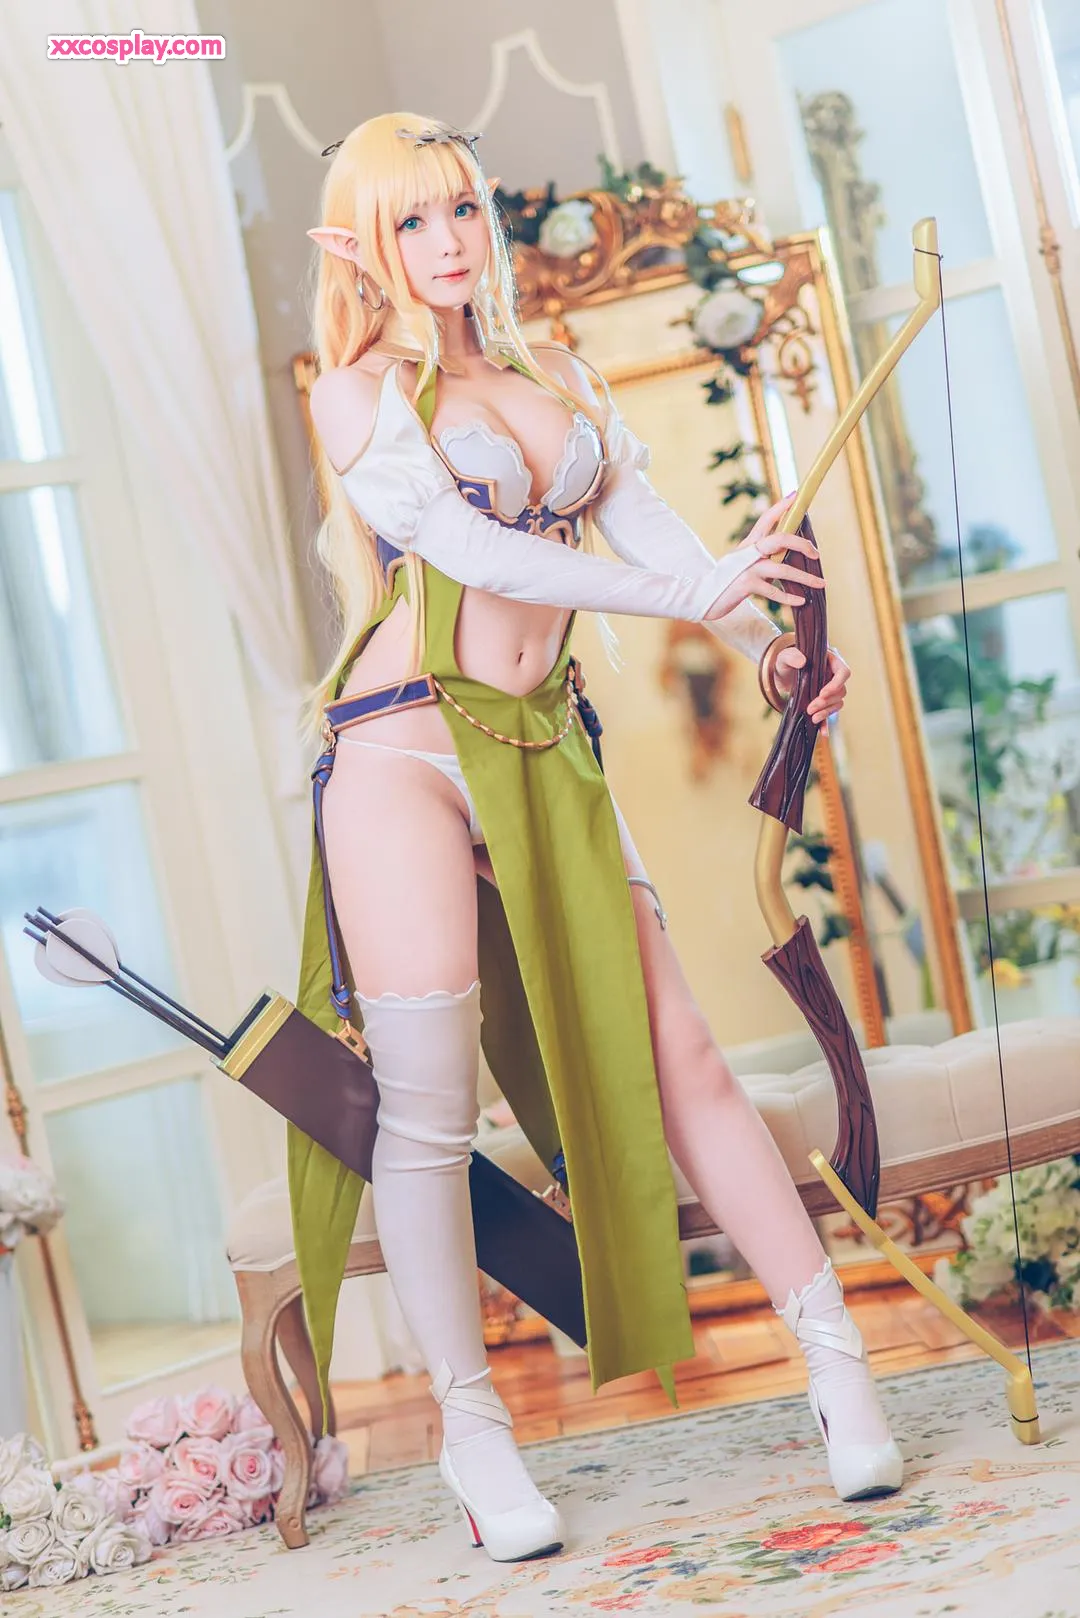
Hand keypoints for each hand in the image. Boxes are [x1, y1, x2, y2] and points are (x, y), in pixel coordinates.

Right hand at [703, 493, 824, 620]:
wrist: (700, 597)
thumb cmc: (725, 581)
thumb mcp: (740, 563)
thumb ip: (759, 557)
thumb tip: (782, 556)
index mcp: (748, 544)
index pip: (766, 519)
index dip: (781, 506)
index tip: (796, 495)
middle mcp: (748, 553)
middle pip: (779, 539)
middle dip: (802, 543)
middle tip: (816, 553)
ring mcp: (747, 568)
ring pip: (782, 568)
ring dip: (804, 577)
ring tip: (821, 583)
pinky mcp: (745, 585)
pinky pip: (773, 590)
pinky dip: (788, 597)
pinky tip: (801, 600)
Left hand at [774, 644, 851, 723]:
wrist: (781, 675)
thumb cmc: (786, 662)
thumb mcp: (785, 657)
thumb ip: (792, 656)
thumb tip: (802, 661)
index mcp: (830, 661)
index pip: (844, 672)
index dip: (836, 684)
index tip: (822, 693)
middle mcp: (833, 676)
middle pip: (840, 691)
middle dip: (826, 702)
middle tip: (811, 708)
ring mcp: (829, 691)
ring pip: (837, 703)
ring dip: (826, 712)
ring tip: (812, 717)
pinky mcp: (822, 703)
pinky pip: (828, 714)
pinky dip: (826, 723)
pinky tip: (822, 732)